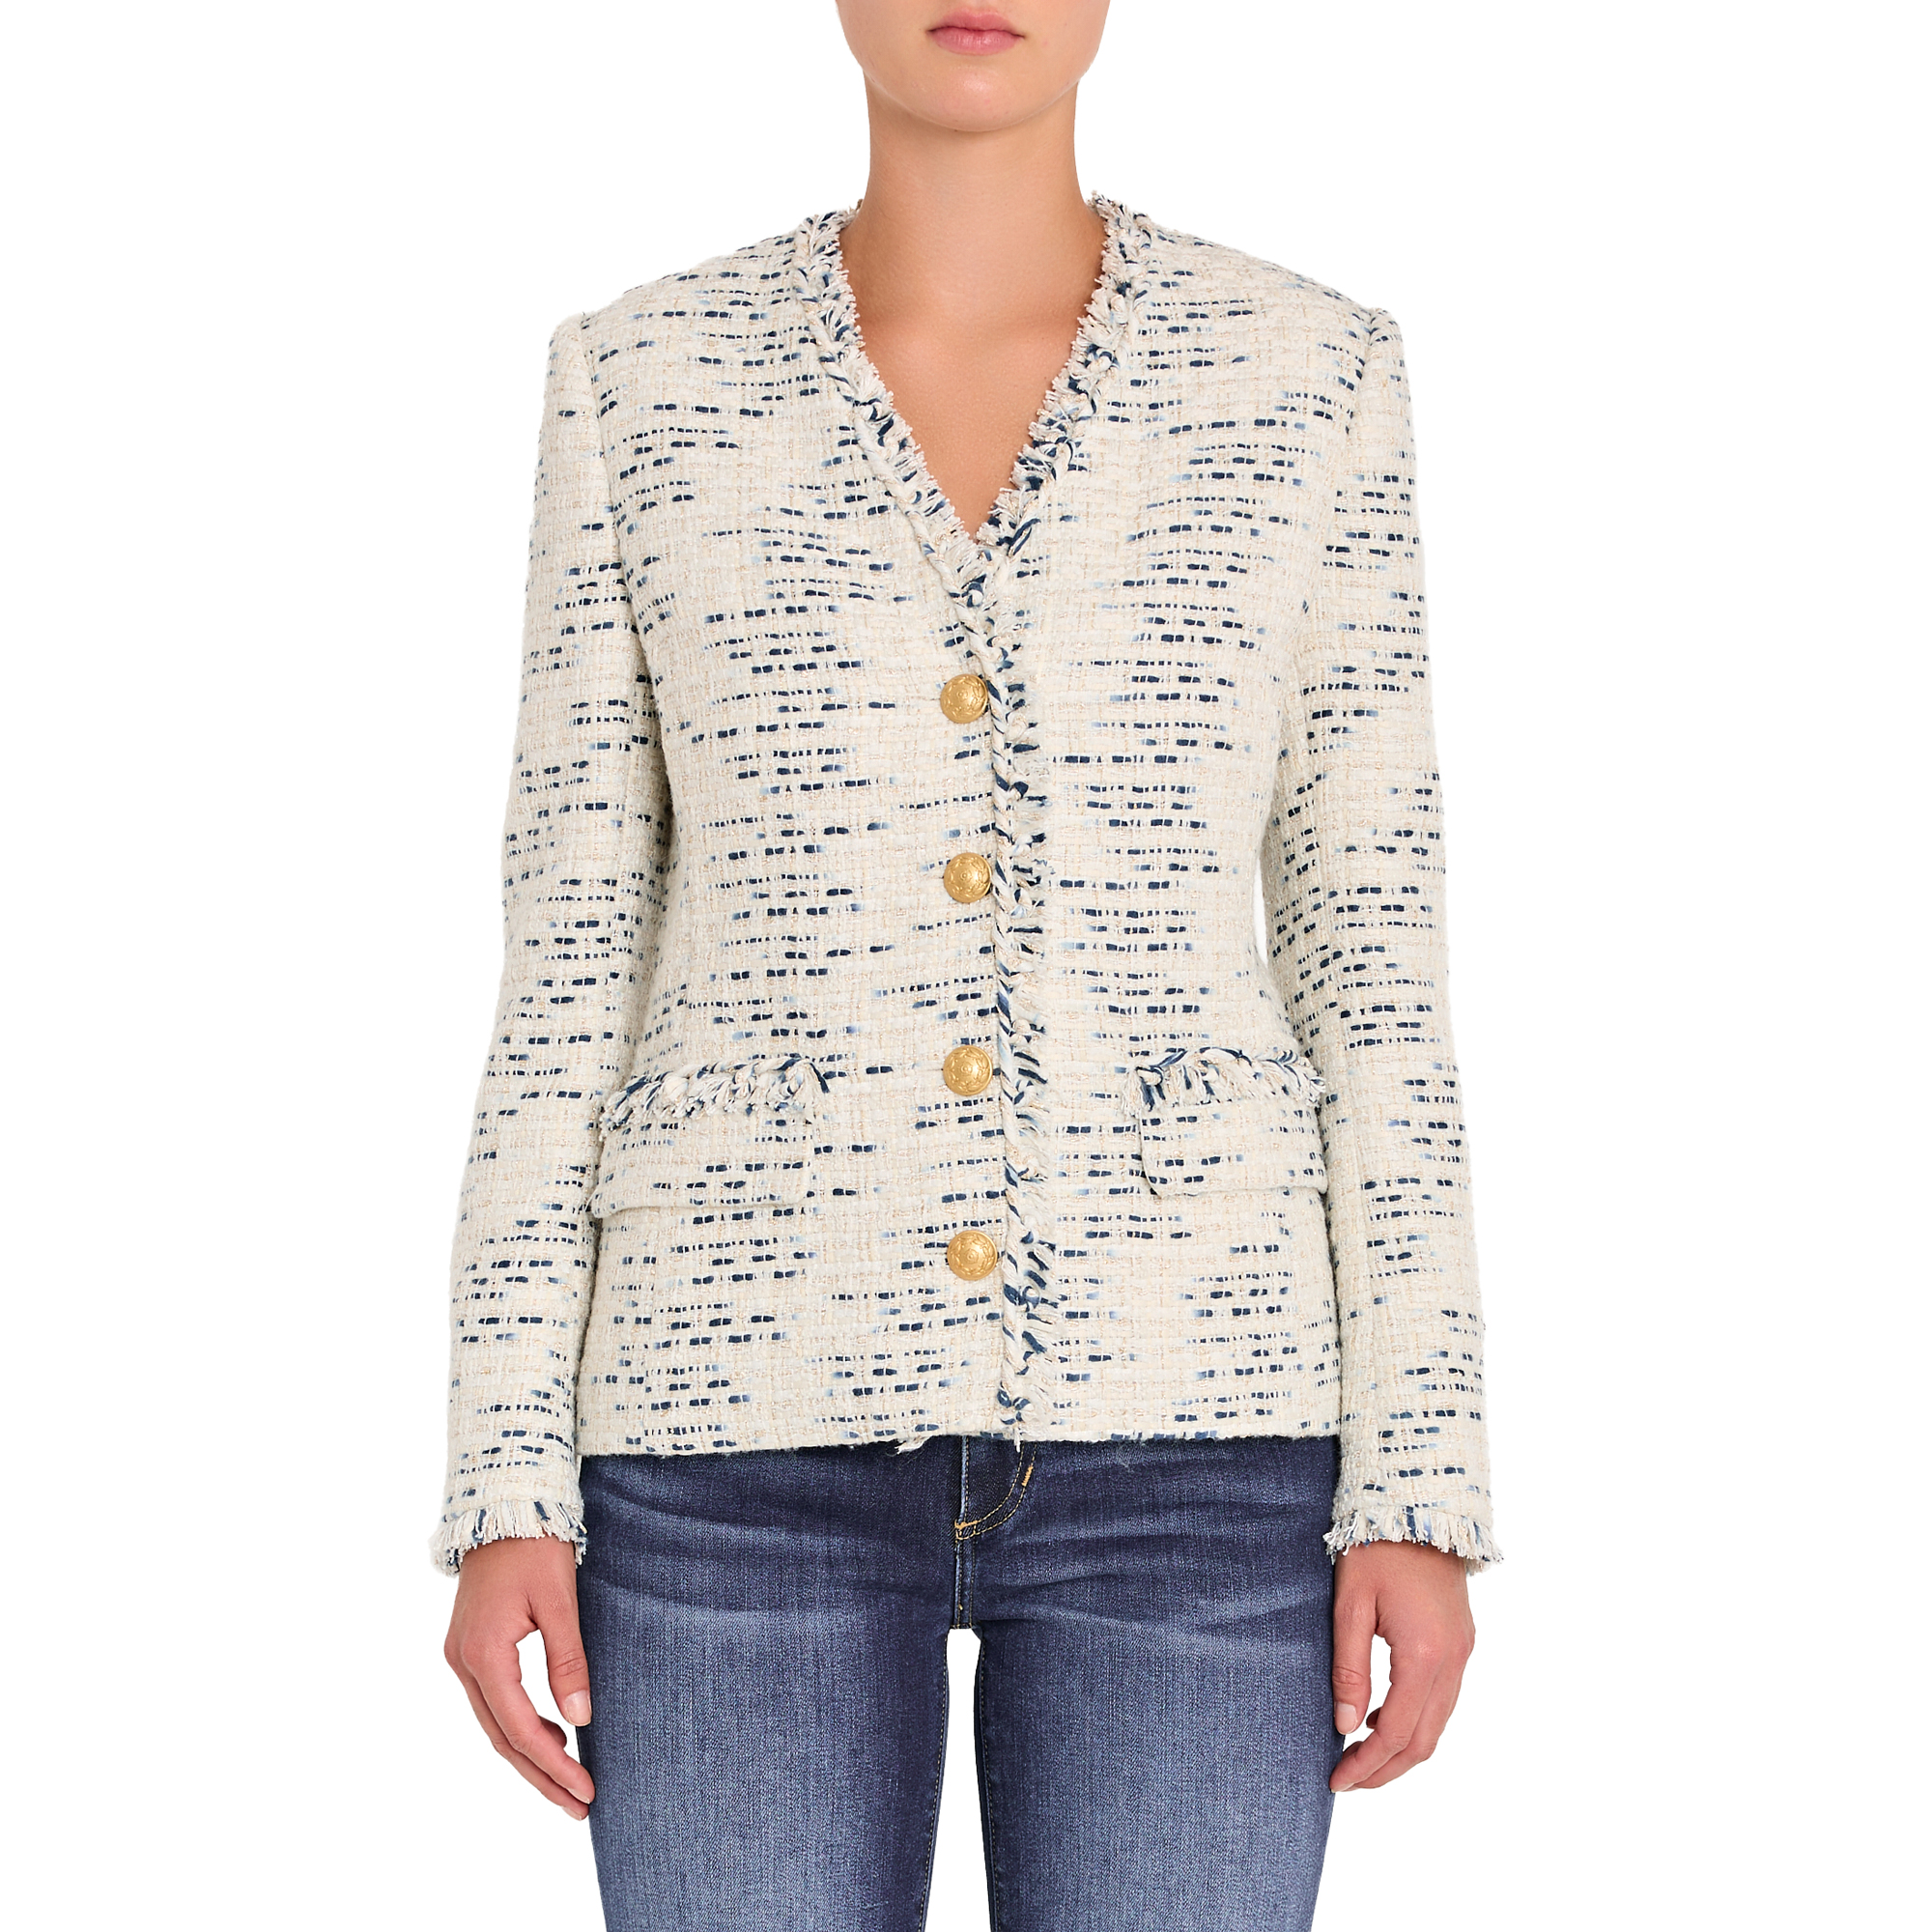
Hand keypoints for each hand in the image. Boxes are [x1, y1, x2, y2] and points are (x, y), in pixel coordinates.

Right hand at [444, 1534, 595, 1817]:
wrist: (504, 1501)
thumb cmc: (535, 1545)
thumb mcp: (560, 1600)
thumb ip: (568, 1660)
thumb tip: (580, 1718)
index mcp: (483, 1653)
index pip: (518, 1729)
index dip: (553, 1764)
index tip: (585, 1790)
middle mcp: (463, 1661)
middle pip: (502, 1738)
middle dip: (541, 1775)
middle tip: (579, 1806)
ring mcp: (462, 1656)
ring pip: (495, 1724)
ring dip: (530, 1755)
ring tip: (568, 1784)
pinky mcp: (470, 1647)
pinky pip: (493, 1702)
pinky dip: (519, 1727)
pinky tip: (550, 1737)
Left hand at [1329, 1539, 1475, 1791]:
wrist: (1418, 1504)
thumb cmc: (1376, 1548)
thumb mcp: (1350, 1605)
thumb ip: (1349, 1669)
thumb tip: (1345, 1727)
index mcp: (1425, 1655)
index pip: (1398, 1733)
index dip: (1367, 1764)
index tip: (1337, 1780)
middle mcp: (1454, 1660)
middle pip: (1425, 1740)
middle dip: (1386, 1768)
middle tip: (1347, 1780)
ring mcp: (1463, 1651)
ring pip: (1438, 1723)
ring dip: (1402, 1748)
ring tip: (1360, 1755)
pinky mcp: (1461, 1641)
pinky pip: (1443, 1699)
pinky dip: (1416, 1720)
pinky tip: (1382, 1715)